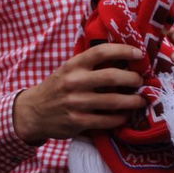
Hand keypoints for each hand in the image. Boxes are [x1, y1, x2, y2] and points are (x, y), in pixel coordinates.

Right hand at [12, 43, 145, 144]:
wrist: (32, 113)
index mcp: (74, 65)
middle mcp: (74, 82)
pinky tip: (125, 116)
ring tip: (141, 100)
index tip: (139, 53)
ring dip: (132, 101)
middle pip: (112, 77)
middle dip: (133, 79)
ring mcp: (75, 103)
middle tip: (141, 81)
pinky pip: (106, 120)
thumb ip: (91, 64)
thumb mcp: (69, 69)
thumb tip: (126, 57)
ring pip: (113, 101)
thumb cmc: (58, 87)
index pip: (101, 52)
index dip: (123, 50)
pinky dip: (120, 118)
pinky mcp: (77, 122)